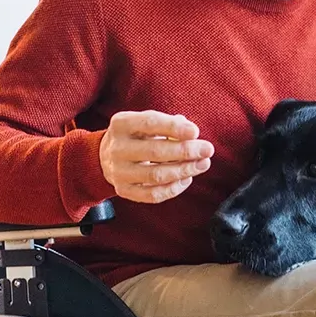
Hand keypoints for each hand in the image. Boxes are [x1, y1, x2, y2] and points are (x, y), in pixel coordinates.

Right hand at [99, 110, 213, 203]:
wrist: (107, 155)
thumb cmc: (138, 135)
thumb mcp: (147, 122)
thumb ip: (170, 123)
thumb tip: (192, 133)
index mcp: (122, 124)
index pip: (149, 123)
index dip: (174, 128)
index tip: (196, 132)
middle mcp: (117, 148)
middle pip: (155, 152)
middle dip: (186, 151)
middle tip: (208, 150)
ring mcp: (118, 172)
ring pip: (156, 175)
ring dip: (184, 170)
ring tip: (203, 164)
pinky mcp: (123, 190)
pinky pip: (153, 195)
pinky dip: (174, 188)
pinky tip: (186, 179)